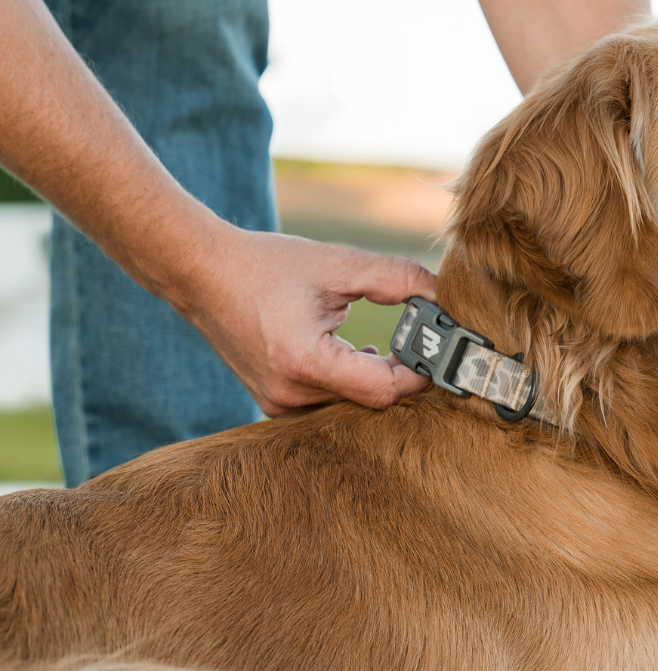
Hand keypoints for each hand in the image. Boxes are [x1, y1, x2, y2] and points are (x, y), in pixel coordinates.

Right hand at [181, 225, 437, 415]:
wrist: (201, 273)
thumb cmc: (265, 266)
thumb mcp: (337, 264)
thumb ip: (396, 279)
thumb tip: (443, 296)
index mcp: (306, 361)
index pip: (384, 390)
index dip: (417, 374)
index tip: (431, 351)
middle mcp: (290, 394)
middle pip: (370, 402)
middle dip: (399, 376)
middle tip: (413, 345)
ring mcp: (279, 405)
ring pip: (351, 406)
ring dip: (373, 381)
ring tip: (378, 347)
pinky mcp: (274, 404)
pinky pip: (328, 405)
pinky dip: (348, 384)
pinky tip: (351, 356)